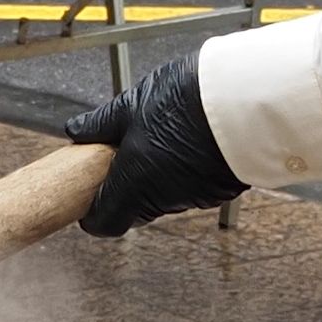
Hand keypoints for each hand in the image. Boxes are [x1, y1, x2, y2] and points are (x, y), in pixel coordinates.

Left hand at [68, 56, 246, 235]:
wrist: (243, 98)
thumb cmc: (185, 100)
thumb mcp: (131, 105)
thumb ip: (100, 124)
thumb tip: (77, 130)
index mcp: (133, 184)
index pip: (103, 223)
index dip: (93, 211)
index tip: (90, 191)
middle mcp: (162, 200)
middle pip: (134, 209)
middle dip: (126, 184)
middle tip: (125, 150)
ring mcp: (192, 198)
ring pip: (163, 197)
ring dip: (156, 174)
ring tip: (162, 135)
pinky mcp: (218, 190)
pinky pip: (191, 187)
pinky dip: (184, 170)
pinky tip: (189, 141)